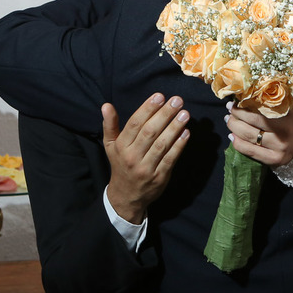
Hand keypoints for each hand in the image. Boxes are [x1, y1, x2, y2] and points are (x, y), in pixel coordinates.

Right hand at [103, 94, 189, 223]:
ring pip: (161, 145)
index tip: (159, 96)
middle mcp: (132, 156)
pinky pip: (170, 159)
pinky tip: (186, 133)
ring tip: (184, 114)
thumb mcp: (110, 145)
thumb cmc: (120, 164)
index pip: (135, 123)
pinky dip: (179, 145)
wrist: (126, 196)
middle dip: (165, 114)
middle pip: (150, 132)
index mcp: (121, 146)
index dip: (147, 109)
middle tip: (177, 101)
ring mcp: (146, 168)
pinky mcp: (159, 177)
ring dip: (174, 128)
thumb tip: (106, 105)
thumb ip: (110, 125)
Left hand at [226, 102, 292, 166]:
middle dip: (236, 117)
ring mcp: (278, 150)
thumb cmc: (292, 122)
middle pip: (252, 125)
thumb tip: (252, 89)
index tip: (234, 102)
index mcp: (287, 120)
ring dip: (234, 128)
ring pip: (249, 138)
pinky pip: (251, 151)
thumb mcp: (289, 108)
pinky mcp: (273, 161)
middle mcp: (283, 136)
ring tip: (229, 121)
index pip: (260, 114)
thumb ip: (275, 100)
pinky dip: (238, 144)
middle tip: (229, 111)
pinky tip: (232, 136)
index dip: (243, 108)